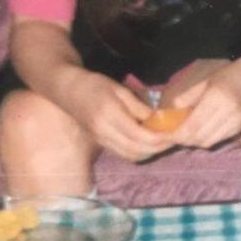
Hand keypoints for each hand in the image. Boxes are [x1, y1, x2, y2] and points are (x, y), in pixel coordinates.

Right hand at [57, 67, 171, 161]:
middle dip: (158, 148)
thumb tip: (158, 120)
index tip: (174, 133)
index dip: (159, 138)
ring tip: (163, 142)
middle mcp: (104, 132)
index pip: (139, 135)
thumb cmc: (94, 84)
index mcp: (110, 115)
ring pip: (130, 156)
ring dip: (149, 153)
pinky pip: (123, 154)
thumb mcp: (119, 90)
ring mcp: (101, 140)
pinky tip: (148, 143)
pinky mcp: (100, 143)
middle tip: (174, 139)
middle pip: (136, 150)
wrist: (66, 90)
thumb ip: (138, 107)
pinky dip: (138, 152)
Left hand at [163, 60, 240, 149]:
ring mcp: (235, 121)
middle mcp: (227, 112)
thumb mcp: (204, 82)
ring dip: (193, 141)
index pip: (193, 125)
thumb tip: (169, 112)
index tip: (165, 135)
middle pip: (199, 137)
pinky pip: (218, 140)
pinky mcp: (239, 128)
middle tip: (172, 135)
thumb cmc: (227, 76)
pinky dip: (206, 139)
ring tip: (185, 133)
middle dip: (183, 140)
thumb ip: (187, 97)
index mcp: (216, 97)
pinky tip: (200, 131)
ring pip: (208, 142)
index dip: (177, 135)